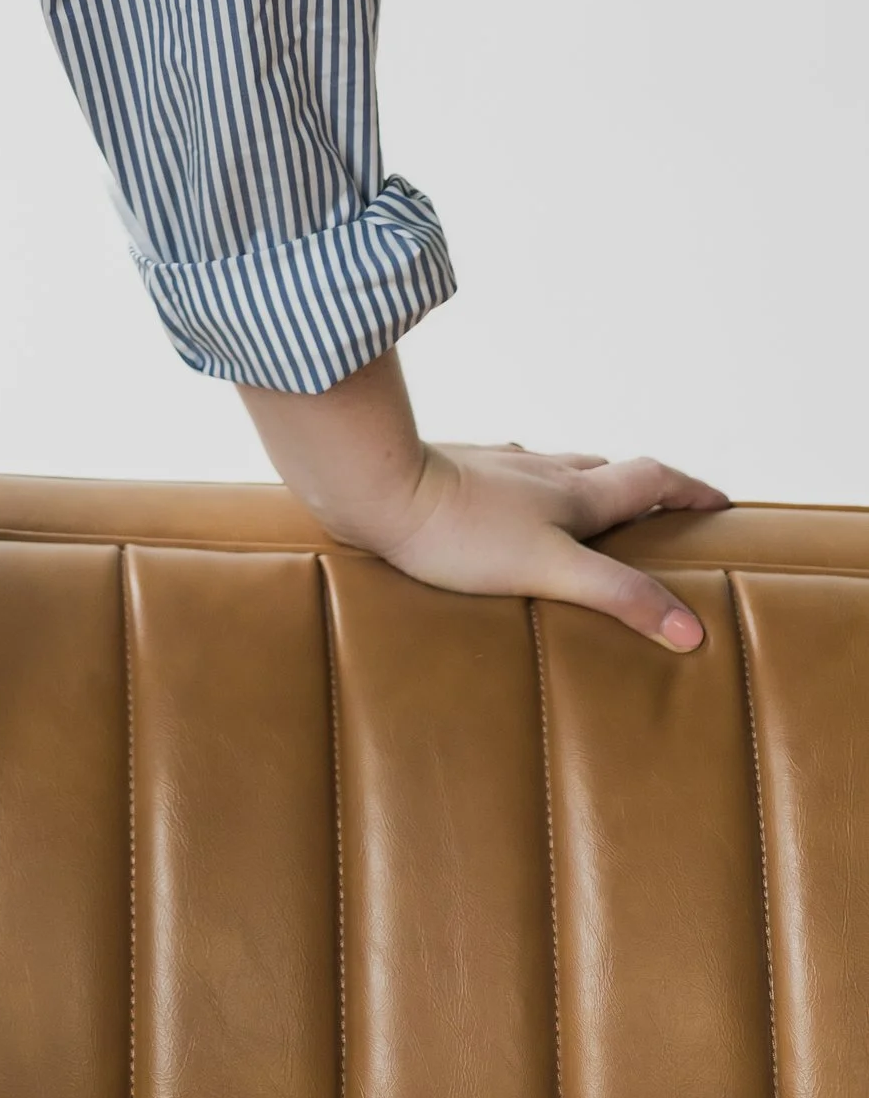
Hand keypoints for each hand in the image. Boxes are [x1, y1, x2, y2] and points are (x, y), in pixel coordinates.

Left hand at [240, 357, 728, 652]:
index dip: (690, 488)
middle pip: (607, 469)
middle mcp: (540, 470)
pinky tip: (508, 497)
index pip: (651, 478)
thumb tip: (692, 630)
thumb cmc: (462, 533)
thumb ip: (619, 597)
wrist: (377, 489)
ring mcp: (496, 466)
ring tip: (592, 506)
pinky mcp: (456, 472)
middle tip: (662, 510)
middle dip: (642, 488)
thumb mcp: (553, 570)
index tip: (720, 499)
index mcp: (574, 492)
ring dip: (585, 483)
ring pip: (557, 468)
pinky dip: (530, 487)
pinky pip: (509, 476)